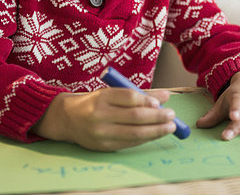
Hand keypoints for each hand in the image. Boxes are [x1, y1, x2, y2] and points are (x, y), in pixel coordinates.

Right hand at [30, 88, 176, 150]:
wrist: (68, 119)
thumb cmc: (96, 102)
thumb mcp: (113, 92)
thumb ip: (139, 94)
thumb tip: (166, 96)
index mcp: (102, 97)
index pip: (128, 97)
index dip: (147, 100)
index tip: (162, 102)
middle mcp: (99, 115)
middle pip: (134, 116)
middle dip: (157, 117)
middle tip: (172, 115)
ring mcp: (100, 133)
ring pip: (134, 133)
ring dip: (156, 131)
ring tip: (170, 127)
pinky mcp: (103, 147)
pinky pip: (129, 143)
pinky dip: (145, 139)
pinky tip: (155, 134)